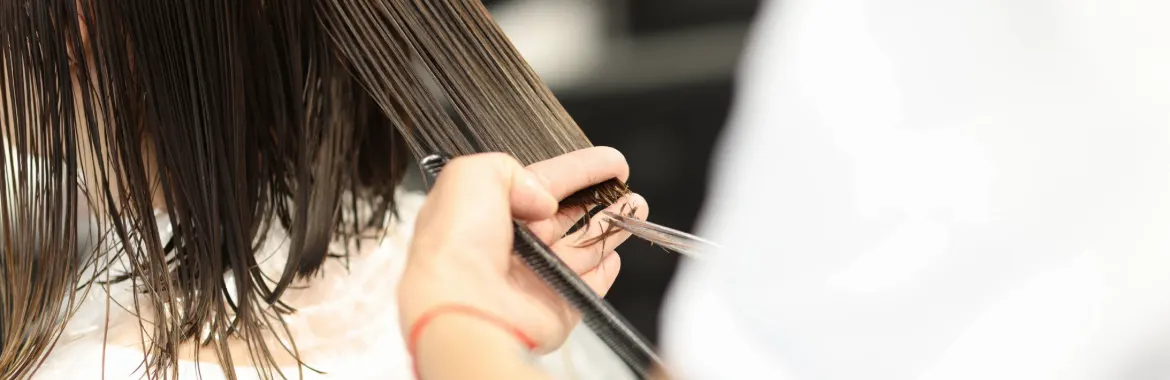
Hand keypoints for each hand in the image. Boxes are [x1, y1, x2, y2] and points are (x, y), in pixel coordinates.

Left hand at [399, 147, 647, 352]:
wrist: (463, 307)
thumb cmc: (455, 244)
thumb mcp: (470, 176)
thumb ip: (509, 169)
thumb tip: (544, 197)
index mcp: (490, 211)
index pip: (544, 183)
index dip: (580, 170)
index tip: (612, 163)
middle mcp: (513, 245)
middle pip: (567, 216)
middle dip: (601, 200)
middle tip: (628, 189)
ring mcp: (538, 277)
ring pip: (583, 246)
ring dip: (611, 227)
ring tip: (637, 209)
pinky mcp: (558, 306)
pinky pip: (588, 285)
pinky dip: (604, 270)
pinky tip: (614, 255)